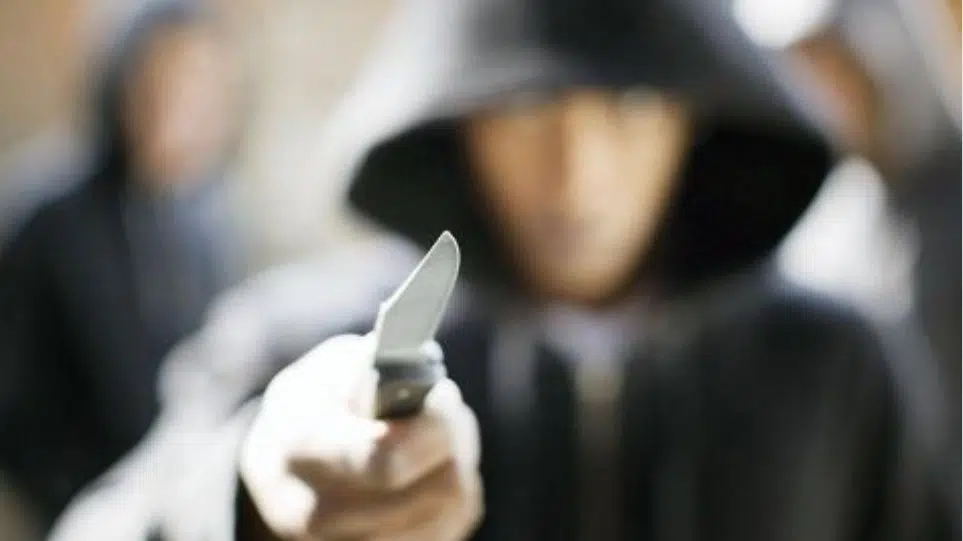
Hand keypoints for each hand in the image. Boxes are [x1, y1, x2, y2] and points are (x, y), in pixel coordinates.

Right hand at [239, 334, 482, 540]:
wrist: (280, 465)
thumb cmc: (315, 404)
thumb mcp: (328, 369)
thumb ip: (374, 365)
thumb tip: (422, 372)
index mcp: (299, 449)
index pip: (385, 460)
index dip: (433, 427)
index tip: (443, 395)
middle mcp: (314, 511)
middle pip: (433, 492)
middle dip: (454, 440)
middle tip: (447, 411)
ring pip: (451, 511)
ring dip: (460, 465)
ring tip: (439, 437)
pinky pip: (451, 529)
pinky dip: (457, 496)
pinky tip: (433, 470)